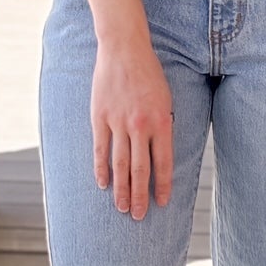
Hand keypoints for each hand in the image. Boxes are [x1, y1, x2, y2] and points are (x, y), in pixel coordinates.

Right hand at [90, 36, 172, 219]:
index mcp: (161, 121)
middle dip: (140, 196)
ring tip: (122, 208)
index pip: (163, 162)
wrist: (124, 49)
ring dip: (121, 189)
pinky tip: (103, 184)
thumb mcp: (166, 99)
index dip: (162, 185)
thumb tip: (161, 153)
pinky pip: (100, 149)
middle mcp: (140, 126)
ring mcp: (118, 122)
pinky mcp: (100, 117)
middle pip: (141, 169)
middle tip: (138, 216)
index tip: (161, 203)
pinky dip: (101, 169)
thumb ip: (164, 125)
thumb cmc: (149, 74)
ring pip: (120, 164)